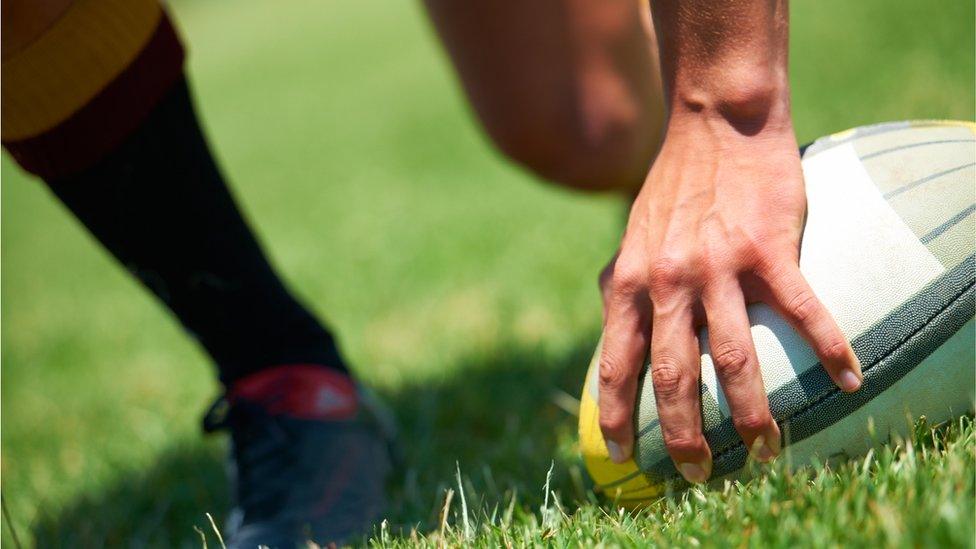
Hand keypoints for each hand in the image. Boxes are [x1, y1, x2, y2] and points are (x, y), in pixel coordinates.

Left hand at [597, 116, 861, 482]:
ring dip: (751, 412)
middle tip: (698, 474)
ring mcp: (718, 265)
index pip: (617, 363)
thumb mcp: (631, 237)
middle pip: (675, 375)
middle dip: (683, 434)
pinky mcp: (768, 248)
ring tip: (765, 451)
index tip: (619, 455)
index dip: (617, 414)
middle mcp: (668, 280)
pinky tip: (849, 379)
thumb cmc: (674, 186)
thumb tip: (612, 327)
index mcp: (632, 282)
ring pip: (735, 355)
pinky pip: (802, 308)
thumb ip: (621, 285)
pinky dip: (829, 347)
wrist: (714, 124)